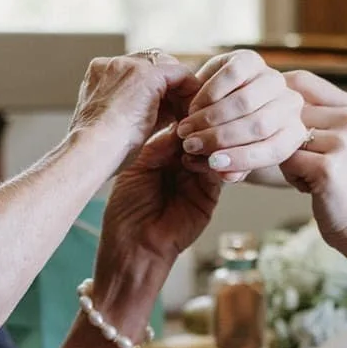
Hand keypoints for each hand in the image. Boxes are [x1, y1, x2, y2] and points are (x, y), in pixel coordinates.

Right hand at [68, 49, 198, 166]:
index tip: (168, 110)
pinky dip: (190, 90)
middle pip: (152, 63)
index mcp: (98, 75)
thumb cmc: (100, 150)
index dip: (155, 89)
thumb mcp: (114, 126)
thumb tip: (162, 114)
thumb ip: (135, 111)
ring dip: (180, 88)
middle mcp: (111, 64)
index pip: (135, 70)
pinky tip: (193, 110)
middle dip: (169, 85)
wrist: (92, 150)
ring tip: (189, 112)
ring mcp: (129, 66)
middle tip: (182, 109)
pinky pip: (180, 73)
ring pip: (167, 66)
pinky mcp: (148, 75)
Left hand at [98, 124, 222, 270]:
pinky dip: (216, 163)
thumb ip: (160, 145)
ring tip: (200, 140)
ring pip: (214, 152)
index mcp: (162, 154)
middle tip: (199, 119)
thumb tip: (183, 122)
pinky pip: (220, 173)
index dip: (184, 115)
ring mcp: (198, 179)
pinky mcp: (210, 196)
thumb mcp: (139, 167)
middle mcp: (182, 164)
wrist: (133, 246)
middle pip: (200, 137)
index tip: (187, 101)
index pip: (181, 128)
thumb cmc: (126, 210)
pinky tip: (206, 158)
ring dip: (210, 144)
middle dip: (201, 127)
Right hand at [171, 50, 307, 184]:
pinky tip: (194, 107)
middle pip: (259, 125)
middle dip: (220, 138)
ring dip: (210, 118)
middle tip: (191, 145)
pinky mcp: (251, 59)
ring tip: (187, 129)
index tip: (212, 164)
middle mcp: (290, 104)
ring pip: (245, 102)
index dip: (242, 159)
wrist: (219, 101)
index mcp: (293, 132)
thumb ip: (233, 168)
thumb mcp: (234, 155)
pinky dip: (209, 94)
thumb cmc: (230, 133)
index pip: (274, 149)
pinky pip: (232, 76)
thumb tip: (226, 174)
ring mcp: (273, 79)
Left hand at [276, 71, 346, 249]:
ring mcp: (342, 141)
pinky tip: (312, 188)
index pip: (300, 80)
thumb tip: (256, 97)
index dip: (273, 94)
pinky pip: (285, 161)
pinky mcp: (329, 166)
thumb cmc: (343, 186)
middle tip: (289, 156)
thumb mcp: (336, 143)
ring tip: (307, 175)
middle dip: (272, 131)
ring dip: (284, 157)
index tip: (260, 112)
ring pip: (281, 136)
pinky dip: (292, 177)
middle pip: (285, 110)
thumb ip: (310, 119)